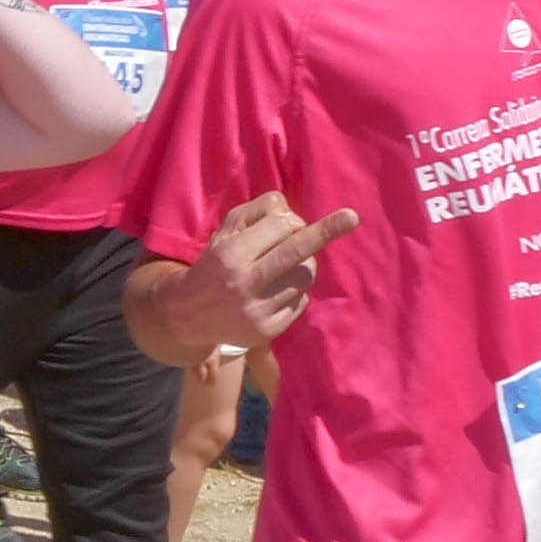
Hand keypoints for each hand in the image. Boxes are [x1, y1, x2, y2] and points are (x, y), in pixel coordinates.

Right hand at [184, 191, 356, 351]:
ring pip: (304, 277)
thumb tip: (290, 210)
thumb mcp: (226, 232)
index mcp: (230, 254)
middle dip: (325, 232)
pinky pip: (301, 302)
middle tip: (352, 216)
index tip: (291, 223)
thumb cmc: (214, 265)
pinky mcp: (267, 331)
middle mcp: (244, 282)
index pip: (278, 227)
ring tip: (283, 267)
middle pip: (295, 252)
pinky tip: (277, 292)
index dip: (290, 221)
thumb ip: (256, 213)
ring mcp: (257, 310)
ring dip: (303, 266)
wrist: (188, 315)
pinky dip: (296, 293)